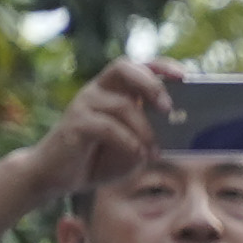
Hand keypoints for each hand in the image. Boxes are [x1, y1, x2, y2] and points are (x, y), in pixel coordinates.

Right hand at [37, 60, 174, 195]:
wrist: (58, 176)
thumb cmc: (100, 158)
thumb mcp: (135, 147)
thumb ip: (153, 135)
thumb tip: (179, 130)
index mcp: (114, 91)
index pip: (137, 67)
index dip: (161, 67)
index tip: (184, 76)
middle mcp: (98, 91)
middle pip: (123, 68)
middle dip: (151, 84)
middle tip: (168, 109)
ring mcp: (84, 104)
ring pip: (123, 105)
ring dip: (145, 130)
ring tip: (154, 152)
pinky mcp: (74, 123)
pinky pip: (108, 126)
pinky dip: (129, 141)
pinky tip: (138, 155)